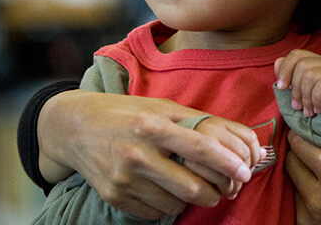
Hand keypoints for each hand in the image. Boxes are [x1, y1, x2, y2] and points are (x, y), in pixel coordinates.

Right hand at [39, 90, 255, 219]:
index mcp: (153, 126)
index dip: (228, 163)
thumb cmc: (126, 114)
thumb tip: (238, 140)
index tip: (245, 172)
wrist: (75, 127)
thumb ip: (196, 122)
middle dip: (215, 192)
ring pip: (175, 204)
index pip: (200, 149)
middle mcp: (138, 153)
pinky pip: (155, 213)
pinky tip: (162, 189)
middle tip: (221, 188)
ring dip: (190, 199)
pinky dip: (166, 205)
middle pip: (192, 187)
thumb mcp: (160, 108)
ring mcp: (124, 178)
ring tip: (187, 185)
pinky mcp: (114, 196)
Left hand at [275, 50, 320, 115]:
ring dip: (306, 98)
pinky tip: (319, 110)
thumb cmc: (317, 110)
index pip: (297, 54)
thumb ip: (288, 77)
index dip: (285, 69)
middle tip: (297, 107)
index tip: (281, 87)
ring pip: (311, 75)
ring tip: (308, 111)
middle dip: (296, 89)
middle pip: (302, 65)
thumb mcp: (298, 94)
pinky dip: (316, 100)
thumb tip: (278, 62)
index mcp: (318, 63)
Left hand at [286, 130, 320, 224]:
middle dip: (298, 151)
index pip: (300, 145)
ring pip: (292, 182)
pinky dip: (305, 192)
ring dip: (301, 172)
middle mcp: (318, 198)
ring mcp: (311, 216)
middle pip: (290, 162)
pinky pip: (297, 202)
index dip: (301, 132)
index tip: (307, 127)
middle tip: (311, 145)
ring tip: (317, 168)